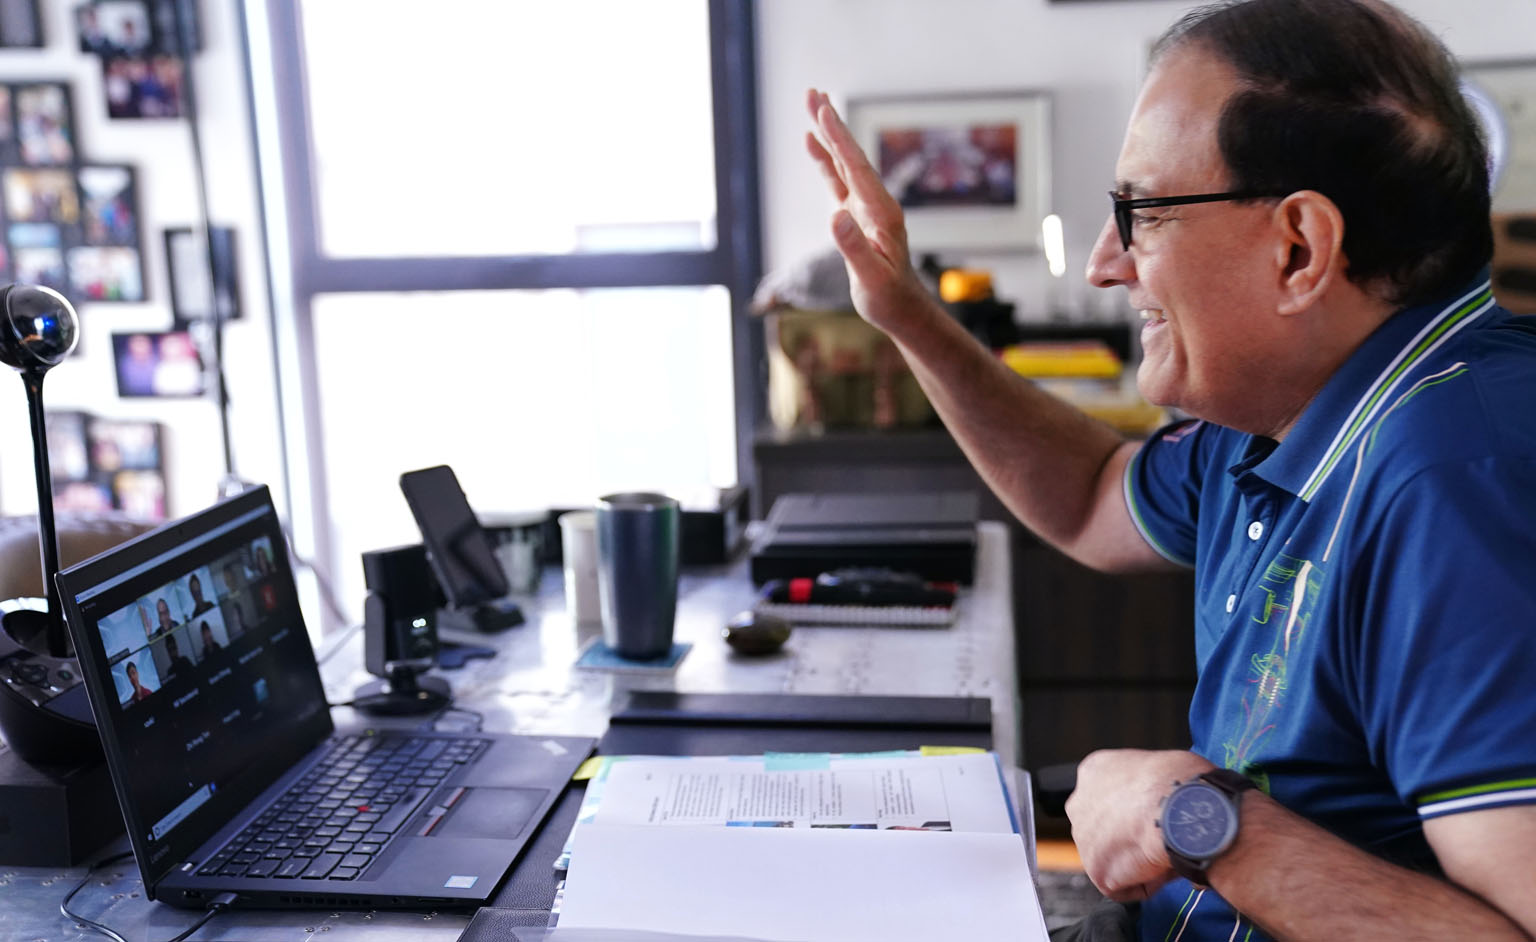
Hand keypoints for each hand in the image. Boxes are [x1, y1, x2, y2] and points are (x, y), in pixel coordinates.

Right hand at [803, 89, 934, 335]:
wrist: (903, 309)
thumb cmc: (889, 298)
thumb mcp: (870, 278)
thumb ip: (853, 247)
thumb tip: (834, 215)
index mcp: (880, 212)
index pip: (856, 168)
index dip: (838, 140)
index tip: (823, 112)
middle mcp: (875, 203)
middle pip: (850, 155)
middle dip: (831, 124)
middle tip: (812, 92)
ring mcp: (866, 207)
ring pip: (844, 163)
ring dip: (828, 135)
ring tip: (812, 105)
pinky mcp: (857, 216)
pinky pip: (838, 180)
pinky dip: (826, 160)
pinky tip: (813, 145)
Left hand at [1065, 748, 1215, 901]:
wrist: (1178, 805)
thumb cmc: (1178, 780)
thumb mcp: (1157, 763)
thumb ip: (1149, 785)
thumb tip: (1165, 806)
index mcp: (1094, 772)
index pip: (1109, 798)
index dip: (1135, 813)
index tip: (1153, 818)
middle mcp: (1080, 803)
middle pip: (1104, 829)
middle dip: (1130, 838)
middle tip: (1159, 838)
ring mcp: (1085, 838)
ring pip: (1114, 858)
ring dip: (1139, 861)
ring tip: (1165, 850)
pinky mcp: (1097, 870)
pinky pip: (1124, 885)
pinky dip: (1148, 883)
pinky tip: (1162, 865)